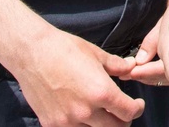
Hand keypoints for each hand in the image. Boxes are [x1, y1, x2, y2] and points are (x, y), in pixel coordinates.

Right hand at [10, 27, 143, 126]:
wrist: (31, 53)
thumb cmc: (64, 49)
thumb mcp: (96, 54)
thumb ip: (117, 66)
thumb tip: (131, 67)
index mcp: (101, 92)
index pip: (129, 113)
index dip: (137, 109)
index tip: (137, 105)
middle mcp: (86, 111)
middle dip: (123, 120)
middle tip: (122, 111)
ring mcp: (67, 121)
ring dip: (102, 126)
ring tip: (102, 114)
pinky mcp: (51, 124)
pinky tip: (82, 115)